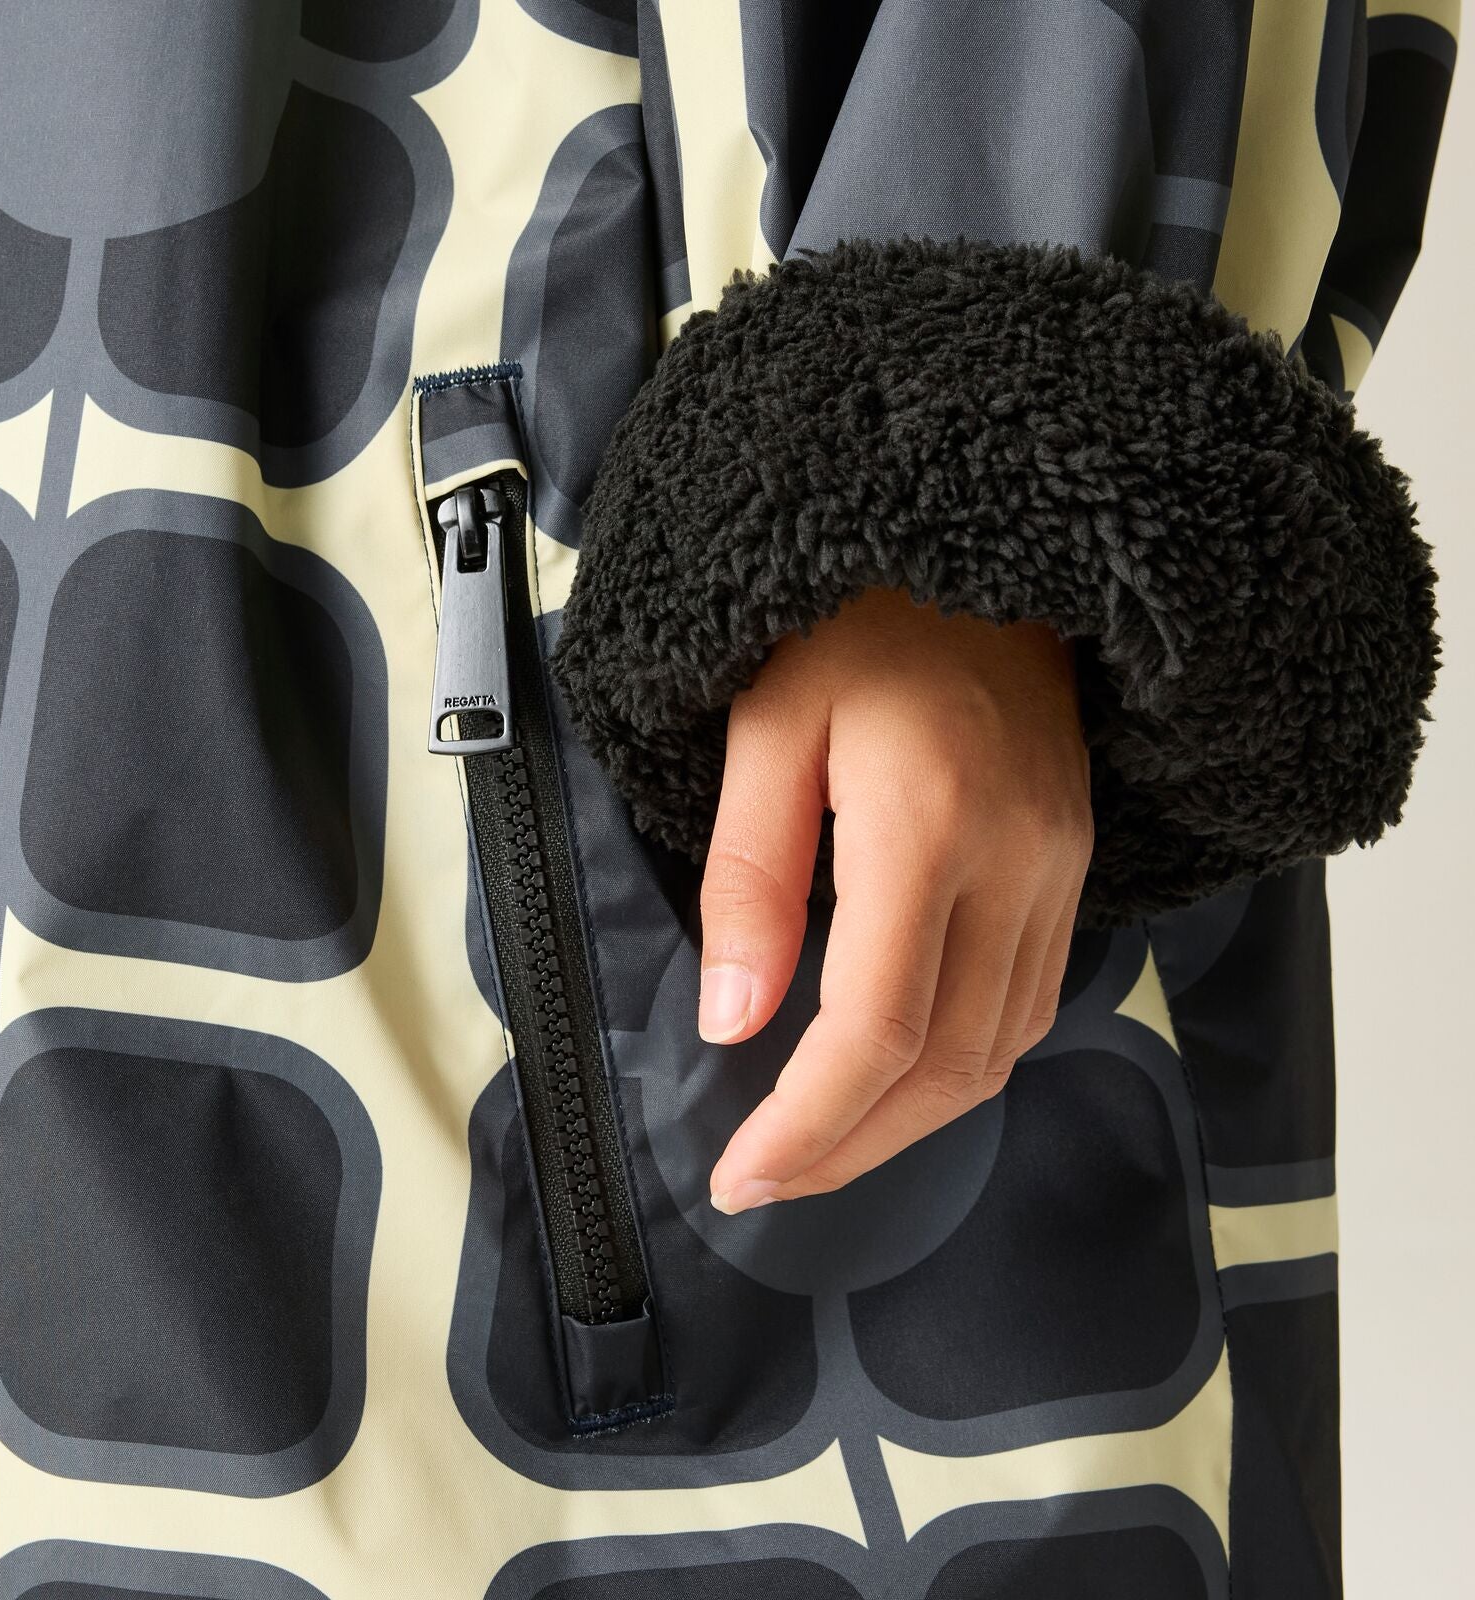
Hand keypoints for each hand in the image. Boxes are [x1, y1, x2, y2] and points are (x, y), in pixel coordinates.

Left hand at [700, 588, 1092, 1212]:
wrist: (973, 557)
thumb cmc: (854, 626)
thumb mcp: (764, 729)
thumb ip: (751, 879)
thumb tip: (735, 1019)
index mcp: (928, 823)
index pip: (878, 1028)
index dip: (809, 1123)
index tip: (741, 1172)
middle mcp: (1016, 862)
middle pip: (947, 1066)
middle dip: (851, 1146)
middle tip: (767, 1179)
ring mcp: (1059, 868)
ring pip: (999, 1052)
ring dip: (907, 1120)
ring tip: (819, 1145)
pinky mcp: (1071, 865)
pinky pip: (1027, 1003)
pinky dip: (960, 1063)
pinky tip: (897, 1073)